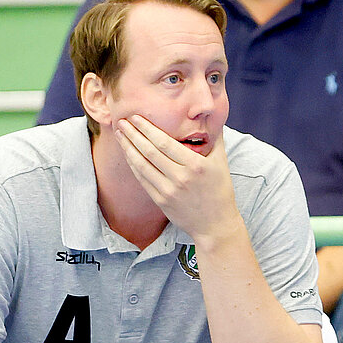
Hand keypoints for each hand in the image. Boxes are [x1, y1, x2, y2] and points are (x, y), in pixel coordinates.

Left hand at [115, 115, 238, 241]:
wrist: (215, 225)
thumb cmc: (220, 191)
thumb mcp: (221, 163)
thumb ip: (216, 139)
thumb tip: (212, 118)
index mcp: (196, 165)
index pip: (165, 142)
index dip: (147, 128)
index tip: (136, 117)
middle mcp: (181, 177)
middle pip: (150, 151)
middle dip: (133, 134)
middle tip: (121, 121)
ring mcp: (169, 191)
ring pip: (142, 165)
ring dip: (128, 148)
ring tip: (120, 135)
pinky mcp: (161, 201)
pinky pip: (143, 179)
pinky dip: (133, 165)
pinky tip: (128, 154)